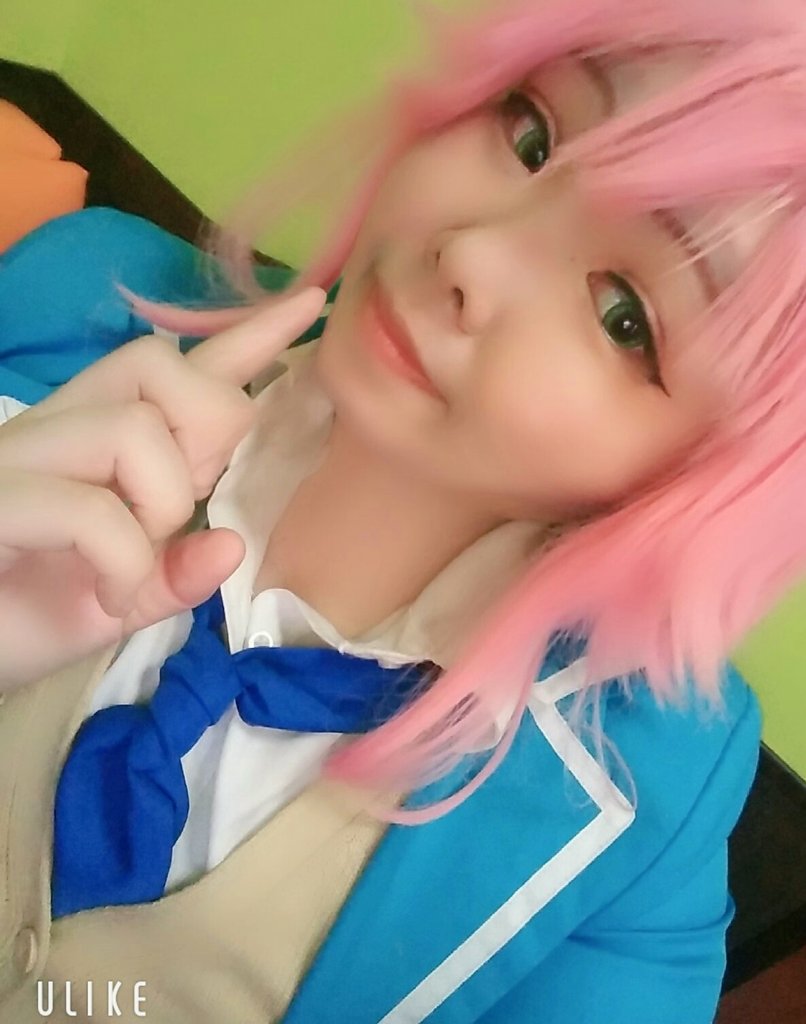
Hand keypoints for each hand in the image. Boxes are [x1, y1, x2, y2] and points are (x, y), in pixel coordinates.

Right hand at [0, 286, 326, 692]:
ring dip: (161, 505)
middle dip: (206, 423)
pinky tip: (109, 596)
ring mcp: (19, 458)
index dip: (244, 338)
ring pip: (131, 427)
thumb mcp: (124, 599)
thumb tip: (230, 546)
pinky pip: (89, 507)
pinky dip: (123, 560)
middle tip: (186, 500)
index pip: (178, 369)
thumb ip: (176, 574)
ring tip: (133, 565)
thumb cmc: (25, 616)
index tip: (309, 302)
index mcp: (98, 440)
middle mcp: (57, 429)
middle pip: (156, 363)